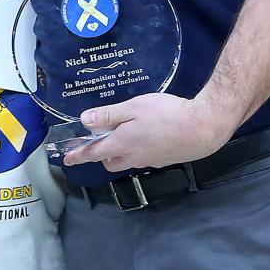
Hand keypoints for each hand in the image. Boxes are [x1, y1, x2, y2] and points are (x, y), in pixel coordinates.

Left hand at [61, 93, 233, 170]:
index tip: (67, 159)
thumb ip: (108, 116)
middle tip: (101, 138)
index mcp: (122, 144)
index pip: (93, 152)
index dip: (78, 155)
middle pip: (110, 161)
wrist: (203, 128)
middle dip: (101, 153)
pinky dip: (138, 150)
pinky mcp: (165, 160)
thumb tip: (84, 121)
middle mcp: (133, 157)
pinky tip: (147, 136)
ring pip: (127, 161)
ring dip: (120, 152)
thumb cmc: (165, 114)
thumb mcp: (133, 108)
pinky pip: (144, 158)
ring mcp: (150, 161)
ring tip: (124, 135)